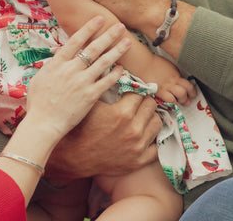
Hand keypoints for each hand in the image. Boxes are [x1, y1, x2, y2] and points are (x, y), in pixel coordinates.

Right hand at [27, 16, 130, 141]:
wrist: (43, 123)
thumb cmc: (38, 102)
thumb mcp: (39, 78)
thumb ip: (52, 66)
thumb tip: (59, 56)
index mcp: (57, 63)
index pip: (76, 40)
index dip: (89, 28)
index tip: (99, 19)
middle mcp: (71, 69)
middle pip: (93, 48)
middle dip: (108, 35)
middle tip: (120, 26)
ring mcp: (82, 82)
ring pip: (103, 62)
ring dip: (116, 50)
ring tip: (127, 42)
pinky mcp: (90, 96)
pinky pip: (106, 82)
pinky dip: (115, 74)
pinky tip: (122, 68)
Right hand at [45, 93, 161, 183]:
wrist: (75, 156)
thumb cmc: (81, 127)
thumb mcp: (91, 103)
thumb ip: (105, 87)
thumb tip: (113, 71)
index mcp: (122, 113)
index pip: (140, 93)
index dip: (135, 90)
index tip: (131, 92)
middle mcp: (133, 129)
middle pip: (151, 105)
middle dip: (144, 101)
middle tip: (137, 103)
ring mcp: (138, 147)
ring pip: (157, 123)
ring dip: (150, 118)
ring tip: (141, 117)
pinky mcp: (139, 161)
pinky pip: (156, 147)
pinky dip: (151, 140)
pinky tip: (143, 135)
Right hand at [146, 55, 197, 105]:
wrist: (143, 63)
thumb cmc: (151, 62)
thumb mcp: (166, 64)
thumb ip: (172, 72)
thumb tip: (175, 76)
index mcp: (175, 72)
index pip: (188, 82)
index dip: (191, 89)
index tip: (190, 92)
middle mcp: (173, 79)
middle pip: (188, 89)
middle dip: (190, 95)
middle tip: (189, 99)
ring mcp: (167, 86)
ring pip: (182, 95)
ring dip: (182, 99)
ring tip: (180, 101)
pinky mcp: (160, 91)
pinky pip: (170, 99)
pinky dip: (172, 102)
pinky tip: (170, 101)